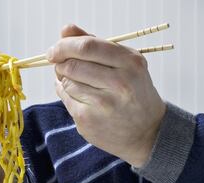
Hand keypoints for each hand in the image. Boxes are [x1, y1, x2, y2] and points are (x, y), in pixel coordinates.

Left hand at [48, 24, 166, 167]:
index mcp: (130, 63)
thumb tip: (66, 29)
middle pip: (72, 64)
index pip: (87, 47)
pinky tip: (81, 98)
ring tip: (79, 83)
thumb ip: (95, 44)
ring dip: (65, 79)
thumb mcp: (125, 63)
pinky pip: (65, 99)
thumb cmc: (134, 92)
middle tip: (63, 65)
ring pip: (67, 82)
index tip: (55, 49)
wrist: (147, 132)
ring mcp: (103, 105)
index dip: (65, 45)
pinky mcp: (88, 121)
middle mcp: (119, 84)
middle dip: (61, 62)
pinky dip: (67, 94)